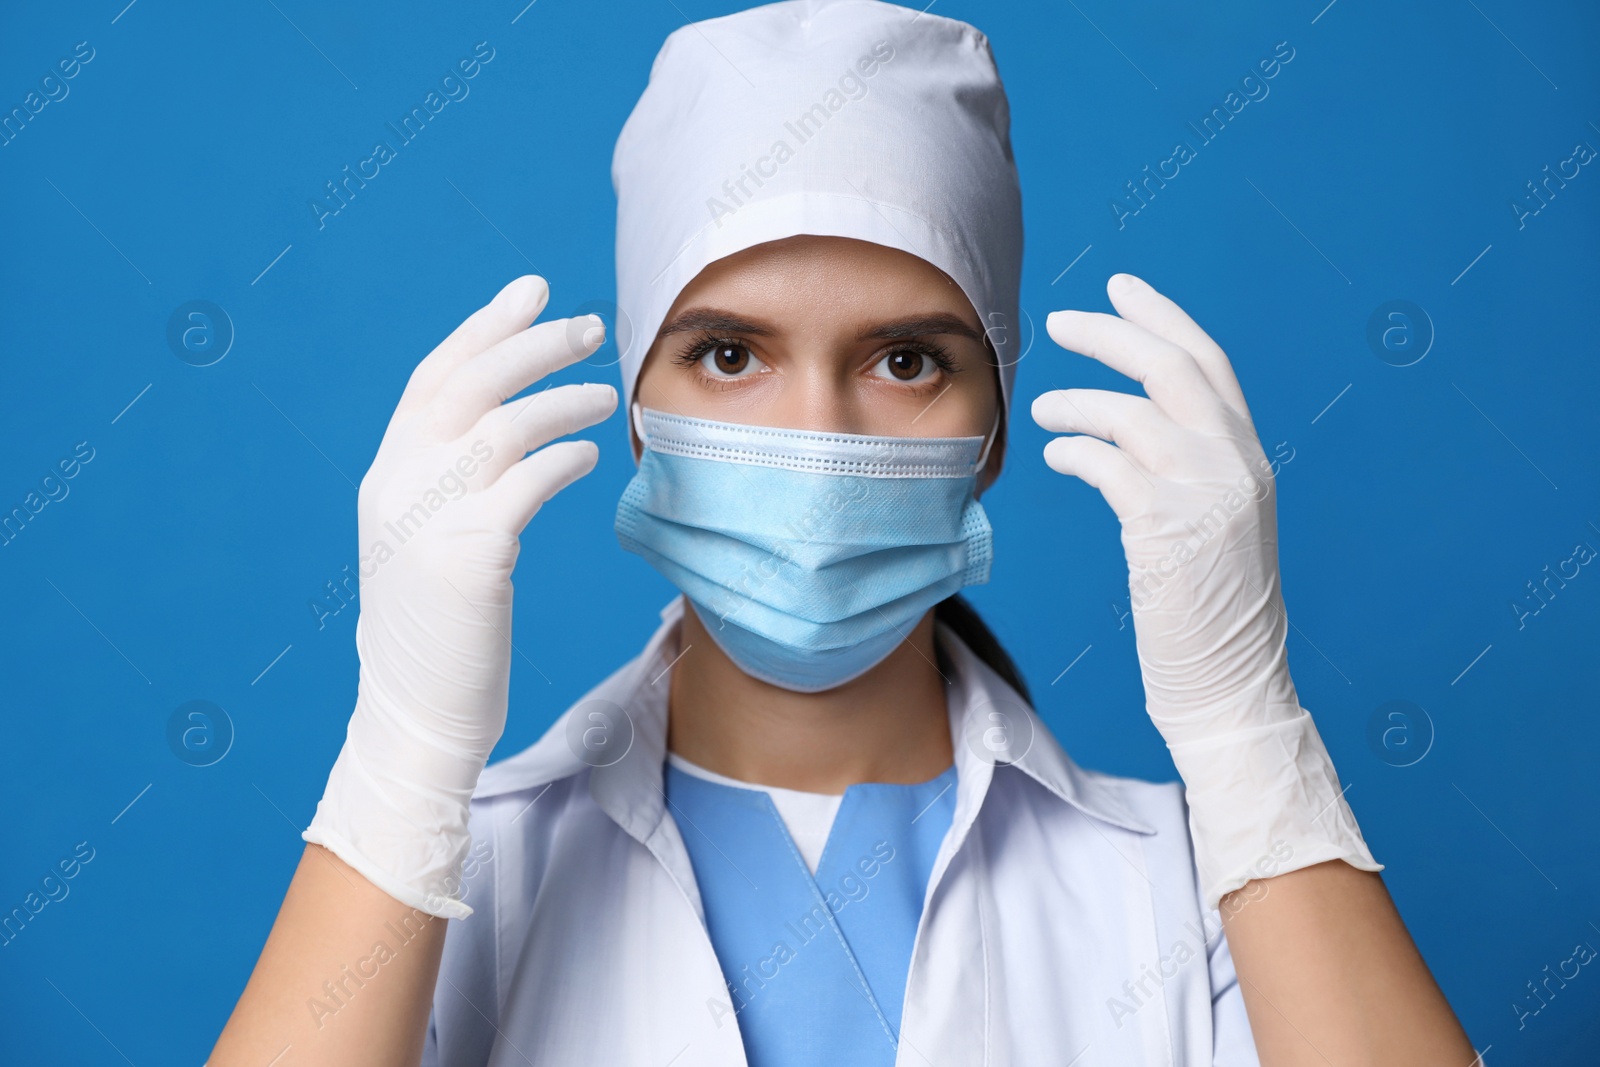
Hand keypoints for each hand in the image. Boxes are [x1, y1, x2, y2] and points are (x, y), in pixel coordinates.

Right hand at [303, 275, 616, 917]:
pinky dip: (562, 456)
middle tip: (590, 322)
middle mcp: (396, 486)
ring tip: (606, 392)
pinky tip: (591, 453)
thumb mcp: (426, 548)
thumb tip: (504, 441)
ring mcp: (426, 519)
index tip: (530, 291)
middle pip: (466, 383)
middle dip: (530, 342)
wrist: (413, 721)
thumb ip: (448, 490)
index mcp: (384, 478)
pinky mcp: (467, 555)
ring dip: (560, 398)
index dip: (482, 329)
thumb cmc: (436, 640)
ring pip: (499, 423)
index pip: (432, 379)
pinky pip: (524, 481)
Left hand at [1031, 273, 1377, 907]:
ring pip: (1136, 411)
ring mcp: (1208, 496)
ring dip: (1079, 400)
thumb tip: (1131, 433)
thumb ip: (1191, 474)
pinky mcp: (1168, 530)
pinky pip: (1109, 464)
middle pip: (1173, 369)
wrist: (1235, 688)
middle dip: (1114, 334)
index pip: (1210, 365)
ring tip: (1042, 406)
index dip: (1164, 319)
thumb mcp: (1216, 529)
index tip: (1123, 287)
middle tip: (1060, 320)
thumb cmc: (1211, 618)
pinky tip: (1056, 455)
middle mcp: (1238, 466)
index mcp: (1250, 460)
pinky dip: (1076, 449)